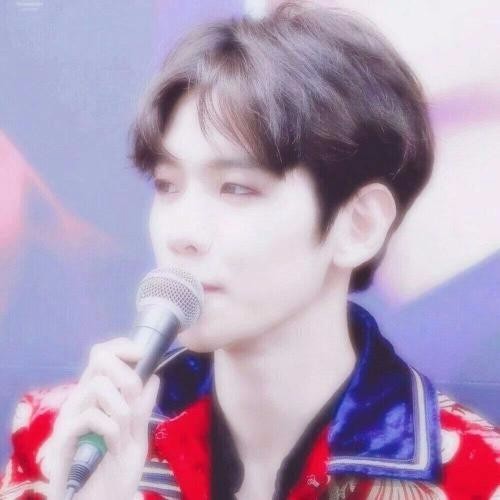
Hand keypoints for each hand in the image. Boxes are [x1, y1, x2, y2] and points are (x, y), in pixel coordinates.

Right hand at [45, 337, 160, 499]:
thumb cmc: (113, 470)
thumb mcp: (136, 435)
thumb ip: (143, 407)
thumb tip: (155, 376)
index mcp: (97, 395)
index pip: (103, 353)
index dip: (123, 347)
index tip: (143, 353)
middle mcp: (80, 399)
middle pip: (99, 358)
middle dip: (127, 375)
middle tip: (135, 398)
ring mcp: (70, 416)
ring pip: (99, 385)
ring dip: (122, 408)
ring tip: (124, 431)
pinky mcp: (63, 437)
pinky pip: (91, 416)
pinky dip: (111, 427)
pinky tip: (113, 443)